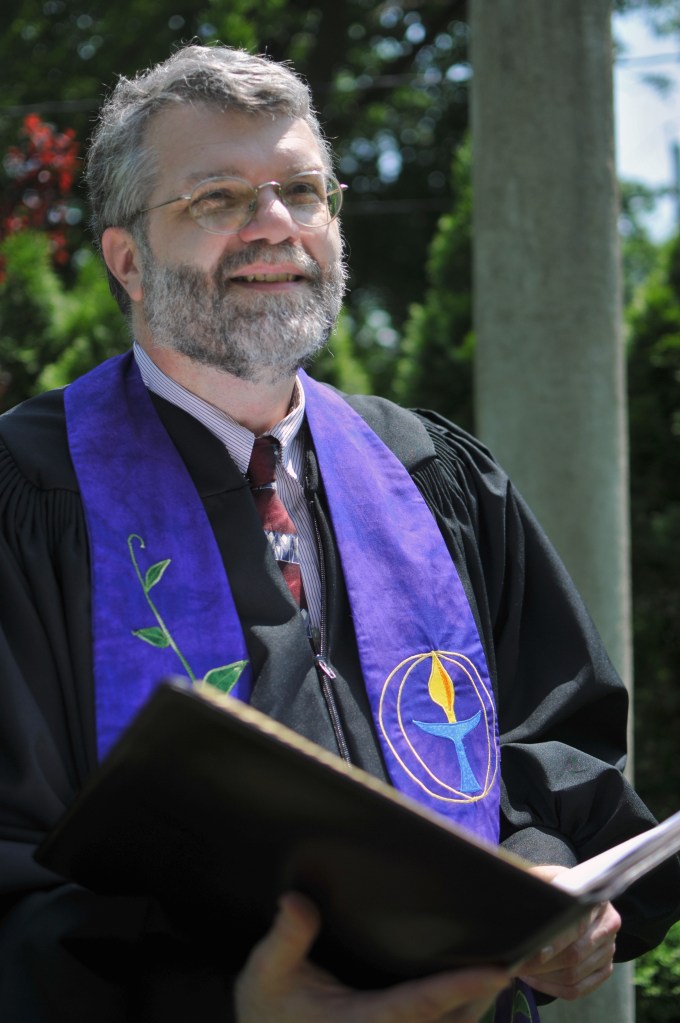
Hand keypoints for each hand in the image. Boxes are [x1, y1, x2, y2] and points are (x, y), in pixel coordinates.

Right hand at [235, 892, 511, 1022]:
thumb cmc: (267, 1014)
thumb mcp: (266, 974)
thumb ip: (285, 939)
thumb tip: (297, 901)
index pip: (420, 1006)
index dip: (459, 989)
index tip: (497, 971)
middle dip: (484, 996)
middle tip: (517, 957)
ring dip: (474, 1006)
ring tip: (500, 967)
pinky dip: (457, 1011)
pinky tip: (469, 989)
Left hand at [518, 865, 620, 1000]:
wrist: (576, 897)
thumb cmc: (557, 887)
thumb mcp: (549, 877)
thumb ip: (537, 881)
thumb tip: (518, 889)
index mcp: (596, 900)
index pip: (576, 925)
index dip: (555, 941)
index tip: (535, 951)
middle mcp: (609, 926)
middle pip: (576, 955)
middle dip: (542, 964)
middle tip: (516, 964)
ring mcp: (609, 950)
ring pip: (575, 975)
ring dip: (544, 977)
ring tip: (521, 970)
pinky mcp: (605, 969)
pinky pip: (578, 989)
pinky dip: (553, 988)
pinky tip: (535, 980)